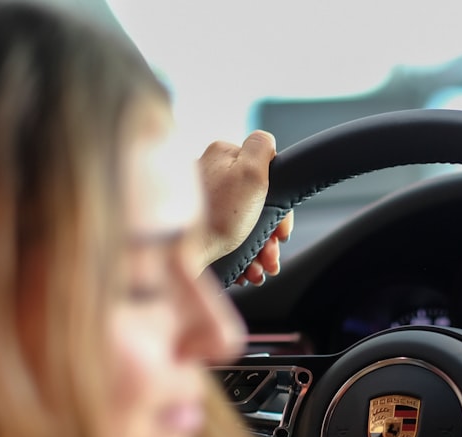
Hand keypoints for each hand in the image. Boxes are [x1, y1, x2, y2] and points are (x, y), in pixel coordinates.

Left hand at [198, 130, 292, 284]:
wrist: (179, 255)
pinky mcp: (195, 226)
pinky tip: (244, 270)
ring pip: (242, 225)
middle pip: (255, 204)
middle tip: (271, 257)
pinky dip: (238, 256)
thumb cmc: (217, 217)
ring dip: (257, 250)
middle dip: (269, 235)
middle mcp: (208, 174)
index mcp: (222, 155)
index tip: (281, 230)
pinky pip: (226, 239)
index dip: (279, 206)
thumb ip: (262, 147)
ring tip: (258, 270)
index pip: (265, 175)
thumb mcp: (250, 173)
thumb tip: (265, 140)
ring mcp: (201, 202)